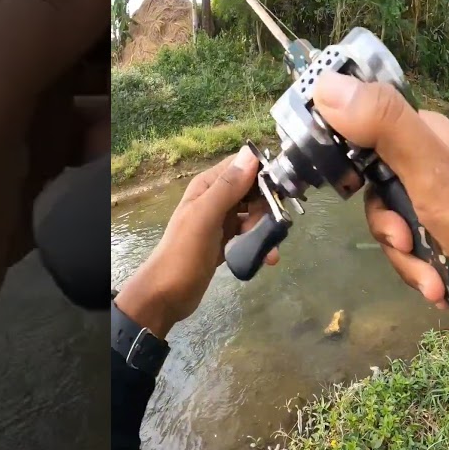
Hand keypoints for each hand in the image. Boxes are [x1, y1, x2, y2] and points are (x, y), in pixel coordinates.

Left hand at [0, 0, 107, 449]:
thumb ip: (36, 18)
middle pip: (95, 10)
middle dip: (148, 33)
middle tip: (191, 74)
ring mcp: (12, 119)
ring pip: (102, 78)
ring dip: (136, 99)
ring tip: (144, 138)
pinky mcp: (29, 178)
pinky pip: (93, 140)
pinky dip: (115, 152)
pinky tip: (118, 181)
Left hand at [116, 147, 274, 336]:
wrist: (166, 295)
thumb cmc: (183, 254)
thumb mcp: (205, 217)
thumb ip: (227, 187)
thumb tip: (250, 154)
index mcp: (207, 187)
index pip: (242, 166)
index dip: (263, 174)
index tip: (282, 190)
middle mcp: (215, 200)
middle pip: (252, 192)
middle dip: (267, 207)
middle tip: (272, 227)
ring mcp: (220, 222)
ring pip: (253, 215)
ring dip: (265, 229)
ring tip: (269, 250)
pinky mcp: (225, 243)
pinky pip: (249, 235)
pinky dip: (259, 244)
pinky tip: (266, 258)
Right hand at [312, 72, 448, 310]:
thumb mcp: (432, 174)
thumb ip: (385, 128)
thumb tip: (325, 85)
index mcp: (423, 134)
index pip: (360, 133)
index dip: (349, 167)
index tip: (354, 193)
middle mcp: (426, 163)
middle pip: (372, 194)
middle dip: (388, 231)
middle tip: (407, 243)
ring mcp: (432, 202)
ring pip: (389, 229)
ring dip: (406, 262)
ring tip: (433, 279)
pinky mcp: (439, 234)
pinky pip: (407, 252)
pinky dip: (420, 274)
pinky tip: (440, 287)